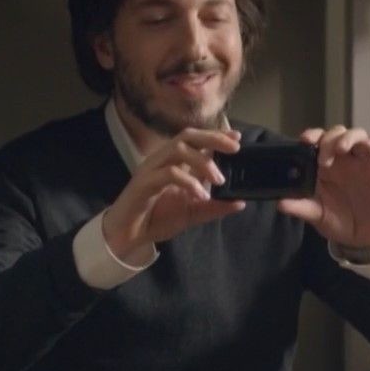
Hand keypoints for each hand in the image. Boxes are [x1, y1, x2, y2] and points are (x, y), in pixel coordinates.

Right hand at [101, 128, 244, 263]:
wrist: (129, 235)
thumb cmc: (157, 218)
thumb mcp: (193, 213)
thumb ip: (215, 207)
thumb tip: (240, 202)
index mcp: (174, 162)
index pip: (196, 140)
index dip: (216, 135)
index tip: (237, 136)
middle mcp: (162, 160)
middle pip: (187, 136)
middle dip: (212, 138)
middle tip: (234, 149)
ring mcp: (152, 169)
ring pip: (178, 150)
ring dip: (203, 162)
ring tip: (219, 180)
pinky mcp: (145, 182)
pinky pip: (169, 174)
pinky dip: (189, 182)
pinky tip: (200, 196)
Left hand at [281, 126, 369, 253]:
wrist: (364, 239)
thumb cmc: (339, 222)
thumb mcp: (317, 215)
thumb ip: (301, 207)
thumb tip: (280, 204)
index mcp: (326, 166)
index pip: (319, 140)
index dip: (313, 135)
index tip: (305, 140)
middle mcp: (345, 160)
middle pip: (338, 133)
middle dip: (329, 139)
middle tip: (324, 158)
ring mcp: (365, 162)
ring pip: (359, 135)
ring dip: (350, 136)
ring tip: (341, 149)